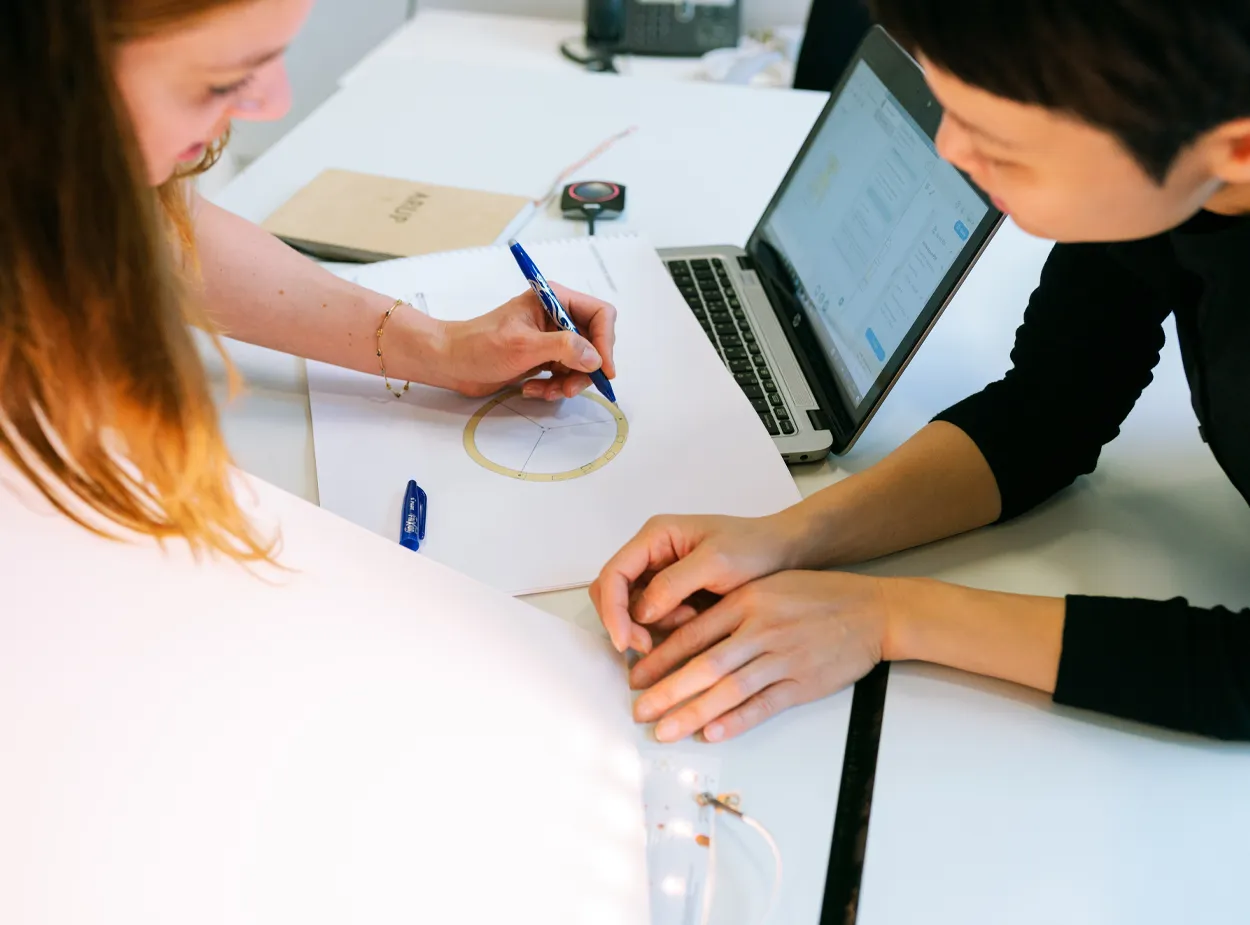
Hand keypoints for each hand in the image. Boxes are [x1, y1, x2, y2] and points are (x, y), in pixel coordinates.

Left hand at [437, 283, 616, 398]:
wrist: (451, 362)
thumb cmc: (479, 345)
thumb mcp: (524, 346)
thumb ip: (564, 348)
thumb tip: (595, 358)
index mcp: (554, 300)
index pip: (599, 314)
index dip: (605, 342)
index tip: (603, 370)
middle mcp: (557, 317)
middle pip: (594, 343)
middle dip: (585, 369)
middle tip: (569, 388)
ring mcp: (551, 339)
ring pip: (581, 364)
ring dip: (568, 383)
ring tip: (546, 392)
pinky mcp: (544, 358)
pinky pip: (565, 375)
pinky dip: (555, 387)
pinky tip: (533, 389)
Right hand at [589, 512, 810, 654]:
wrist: (784, 553)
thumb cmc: (754, 548)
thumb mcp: (716, 562)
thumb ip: (673, 584)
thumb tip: (641, 613)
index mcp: (655, 537)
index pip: (613, 574)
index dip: (612, 609)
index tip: (625, 641)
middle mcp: (651, 554)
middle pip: (613, 593)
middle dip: (625, 622)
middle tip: (648, 646)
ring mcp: (660, 574)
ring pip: (632, 609)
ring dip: (651, 625)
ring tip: (690, 620)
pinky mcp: (673, 593)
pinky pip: (654, 617)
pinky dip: (667, 627)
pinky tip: (695, 621)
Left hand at [630, 570, 887, 742]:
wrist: (871, 610)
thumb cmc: (815, 596)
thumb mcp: (766, 586)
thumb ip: (728, 609)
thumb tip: (682, 634)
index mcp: (746, 601)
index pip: (693, 633)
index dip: (660, 658)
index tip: (635, 675)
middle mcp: (761, 629)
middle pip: (704, 666)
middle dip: (666, 691)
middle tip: (639, 709)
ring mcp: (783, 657)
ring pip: (729, 690)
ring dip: (693, 713)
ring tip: (664, 730)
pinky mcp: (803, 683)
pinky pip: (764, 705)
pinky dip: (737, 721)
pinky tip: (712, 733)